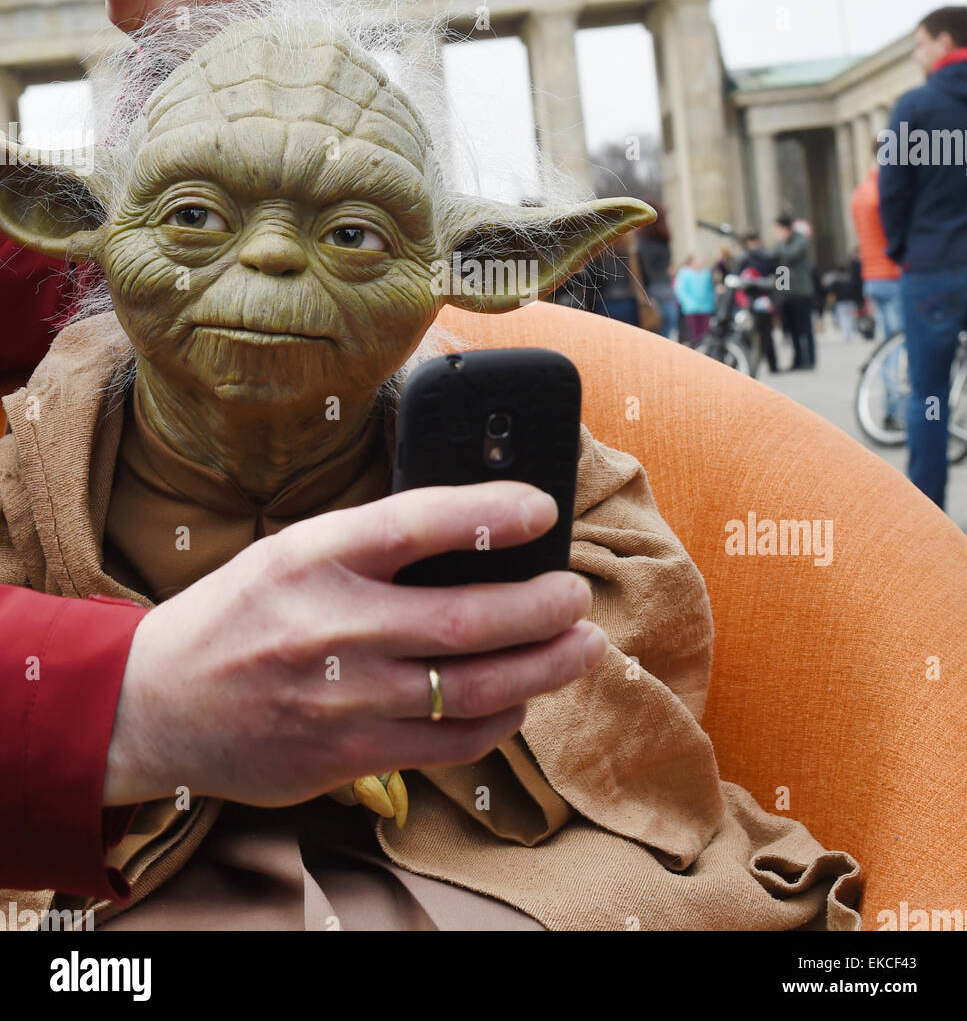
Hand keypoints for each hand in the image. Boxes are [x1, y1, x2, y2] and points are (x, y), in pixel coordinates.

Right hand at [103, 482, 606, 807]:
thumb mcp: (291, 552)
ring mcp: (340, 700)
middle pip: (465, 619)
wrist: (156, 705)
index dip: (490, 512)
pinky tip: (520, 699)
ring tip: (580, 644)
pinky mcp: (346, 757)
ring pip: (471, 690)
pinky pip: (448, 745)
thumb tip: (477, 532)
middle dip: (543, 607)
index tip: (544, 509)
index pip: (415, 524)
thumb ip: (372, 544)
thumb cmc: (236, 614)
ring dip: (543, 668)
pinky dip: (498, 720)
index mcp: (312, 558)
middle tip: (577, 594)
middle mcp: (330, 628)